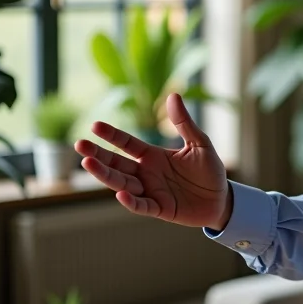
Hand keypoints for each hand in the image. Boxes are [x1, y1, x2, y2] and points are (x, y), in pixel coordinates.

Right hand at [74, 93, 232, 229]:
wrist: (222, 199)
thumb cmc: (209, 170)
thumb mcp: (199, 143)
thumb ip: (184, 123)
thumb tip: (173, 94)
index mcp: (152, 155)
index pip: (126, 143)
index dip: (112, 135)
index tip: (94, 125)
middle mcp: (146, 172)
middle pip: (116, 163)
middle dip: (98, 155)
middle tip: (79, 145)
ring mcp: (150, 191)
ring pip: (122, 183)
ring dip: (105, 175)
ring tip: (88, 163)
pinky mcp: (159, 209)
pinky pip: (142, 206)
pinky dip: (131, 201)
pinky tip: (120, 193)